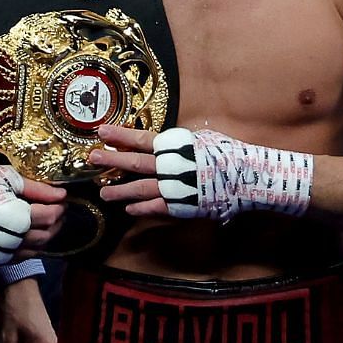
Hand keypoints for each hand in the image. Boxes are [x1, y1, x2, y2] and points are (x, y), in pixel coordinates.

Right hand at [0, 145, 66, 265]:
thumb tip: (62, 194)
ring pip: (33, 250)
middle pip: (44, 236)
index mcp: (12, 216)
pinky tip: (29, 234)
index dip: (59, 208)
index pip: (48, 217)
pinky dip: (29, 248)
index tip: (62, 200)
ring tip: (45, 222)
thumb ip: (37, 188)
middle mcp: (7, 239)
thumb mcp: (6, 177)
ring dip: (45, 237)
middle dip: (56, 223)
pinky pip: (18, 258)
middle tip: (57, 211)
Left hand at [92, 123, 312, 219]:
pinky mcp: (183, 206)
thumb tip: (166, 140)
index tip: (102, 132)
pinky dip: (142, 209)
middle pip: (136, 163)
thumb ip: (182, 141)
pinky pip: (158, 208)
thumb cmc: (229, 154)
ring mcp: (177, 187)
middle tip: (93, 158)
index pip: (143, 139)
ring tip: (103, 192)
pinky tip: (129, 210)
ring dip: (120, 190)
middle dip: (112, 161)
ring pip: (141, 189)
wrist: (249, 178)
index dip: (121, 136)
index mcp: (178, 146)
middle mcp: (173, 166)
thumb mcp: (205, 138)